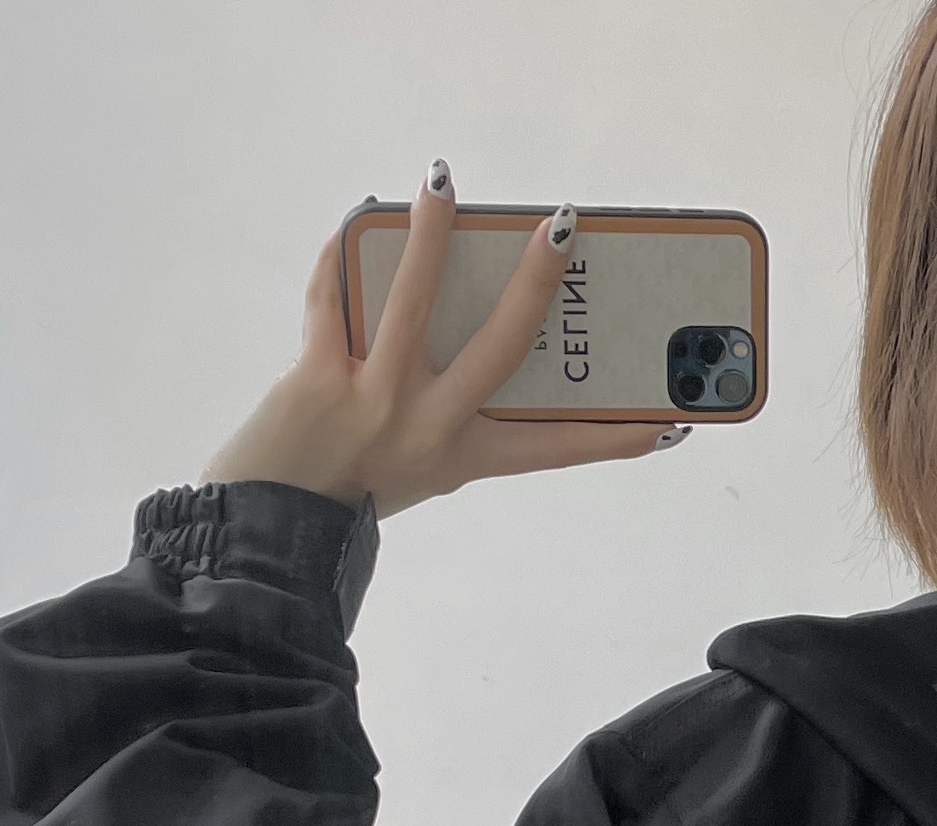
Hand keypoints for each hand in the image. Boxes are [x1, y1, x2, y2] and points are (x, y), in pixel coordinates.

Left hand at [199, 165, 685, 516]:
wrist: (268, 529)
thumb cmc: (345, 493)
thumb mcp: (417, 462)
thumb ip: (444, 409)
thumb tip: (454, 309)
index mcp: (462, 458)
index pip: (552, 449)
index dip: (612, 439)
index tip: (668, 426)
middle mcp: (428, 430)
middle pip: (500, 349)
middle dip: (534, 284)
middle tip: (562, 230)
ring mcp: (375, 403)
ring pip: (412, 302)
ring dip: (429, 234)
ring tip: (442, 184)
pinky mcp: (318, 380)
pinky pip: (331, 298)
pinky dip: (339, 255)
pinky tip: (356, 221)